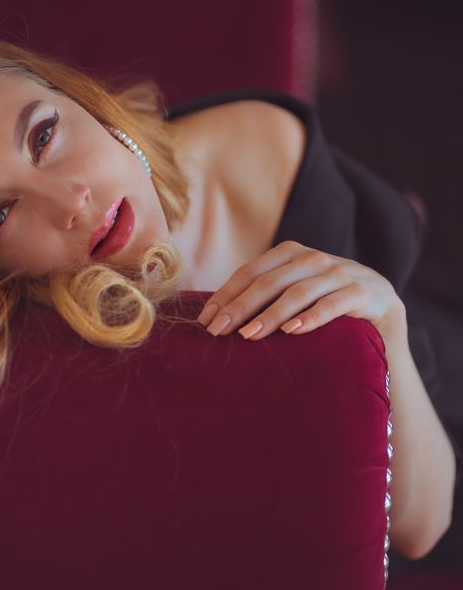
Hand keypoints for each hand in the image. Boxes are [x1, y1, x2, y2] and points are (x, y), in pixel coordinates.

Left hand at [197, 240, 405, 341]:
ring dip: (270, 315)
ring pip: (297, 293)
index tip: (205, 320)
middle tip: (217, 331)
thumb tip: (216, 316)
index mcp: (292, 254)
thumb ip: (266, 297)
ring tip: (248, 335)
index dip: (225, 295)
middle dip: (239, 307)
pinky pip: (334, 304)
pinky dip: (311, 317)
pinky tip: (293, 331)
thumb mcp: (295, 296)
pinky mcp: (364, 293)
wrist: (384, 317)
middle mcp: (314, 259)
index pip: (250, 272)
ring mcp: (341, 273)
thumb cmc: (328, 308)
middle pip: (269, 282)